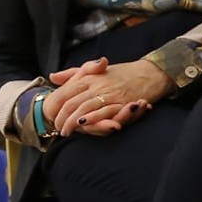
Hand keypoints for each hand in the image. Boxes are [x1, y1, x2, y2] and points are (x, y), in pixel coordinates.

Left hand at [43, 57, 171, 137]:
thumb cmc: (123, 73)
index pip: (64, 92)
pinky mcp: (121, 102)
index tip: (50, 115)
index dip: (54, 106)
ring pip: (84, 109)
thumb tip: (53, 77)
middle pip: (71, 103)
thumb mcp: (96, 70)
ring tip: (66, 131)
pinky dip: (93, 118)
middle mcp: (97, 84)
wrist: (151, 72)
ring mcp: (109, 93)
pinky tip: (84, 124)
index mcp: (88, 77)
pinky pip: (103, 112)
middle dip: (62, 119)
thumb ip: (74, 73)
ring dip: (73, 122)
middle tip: (58, 128)